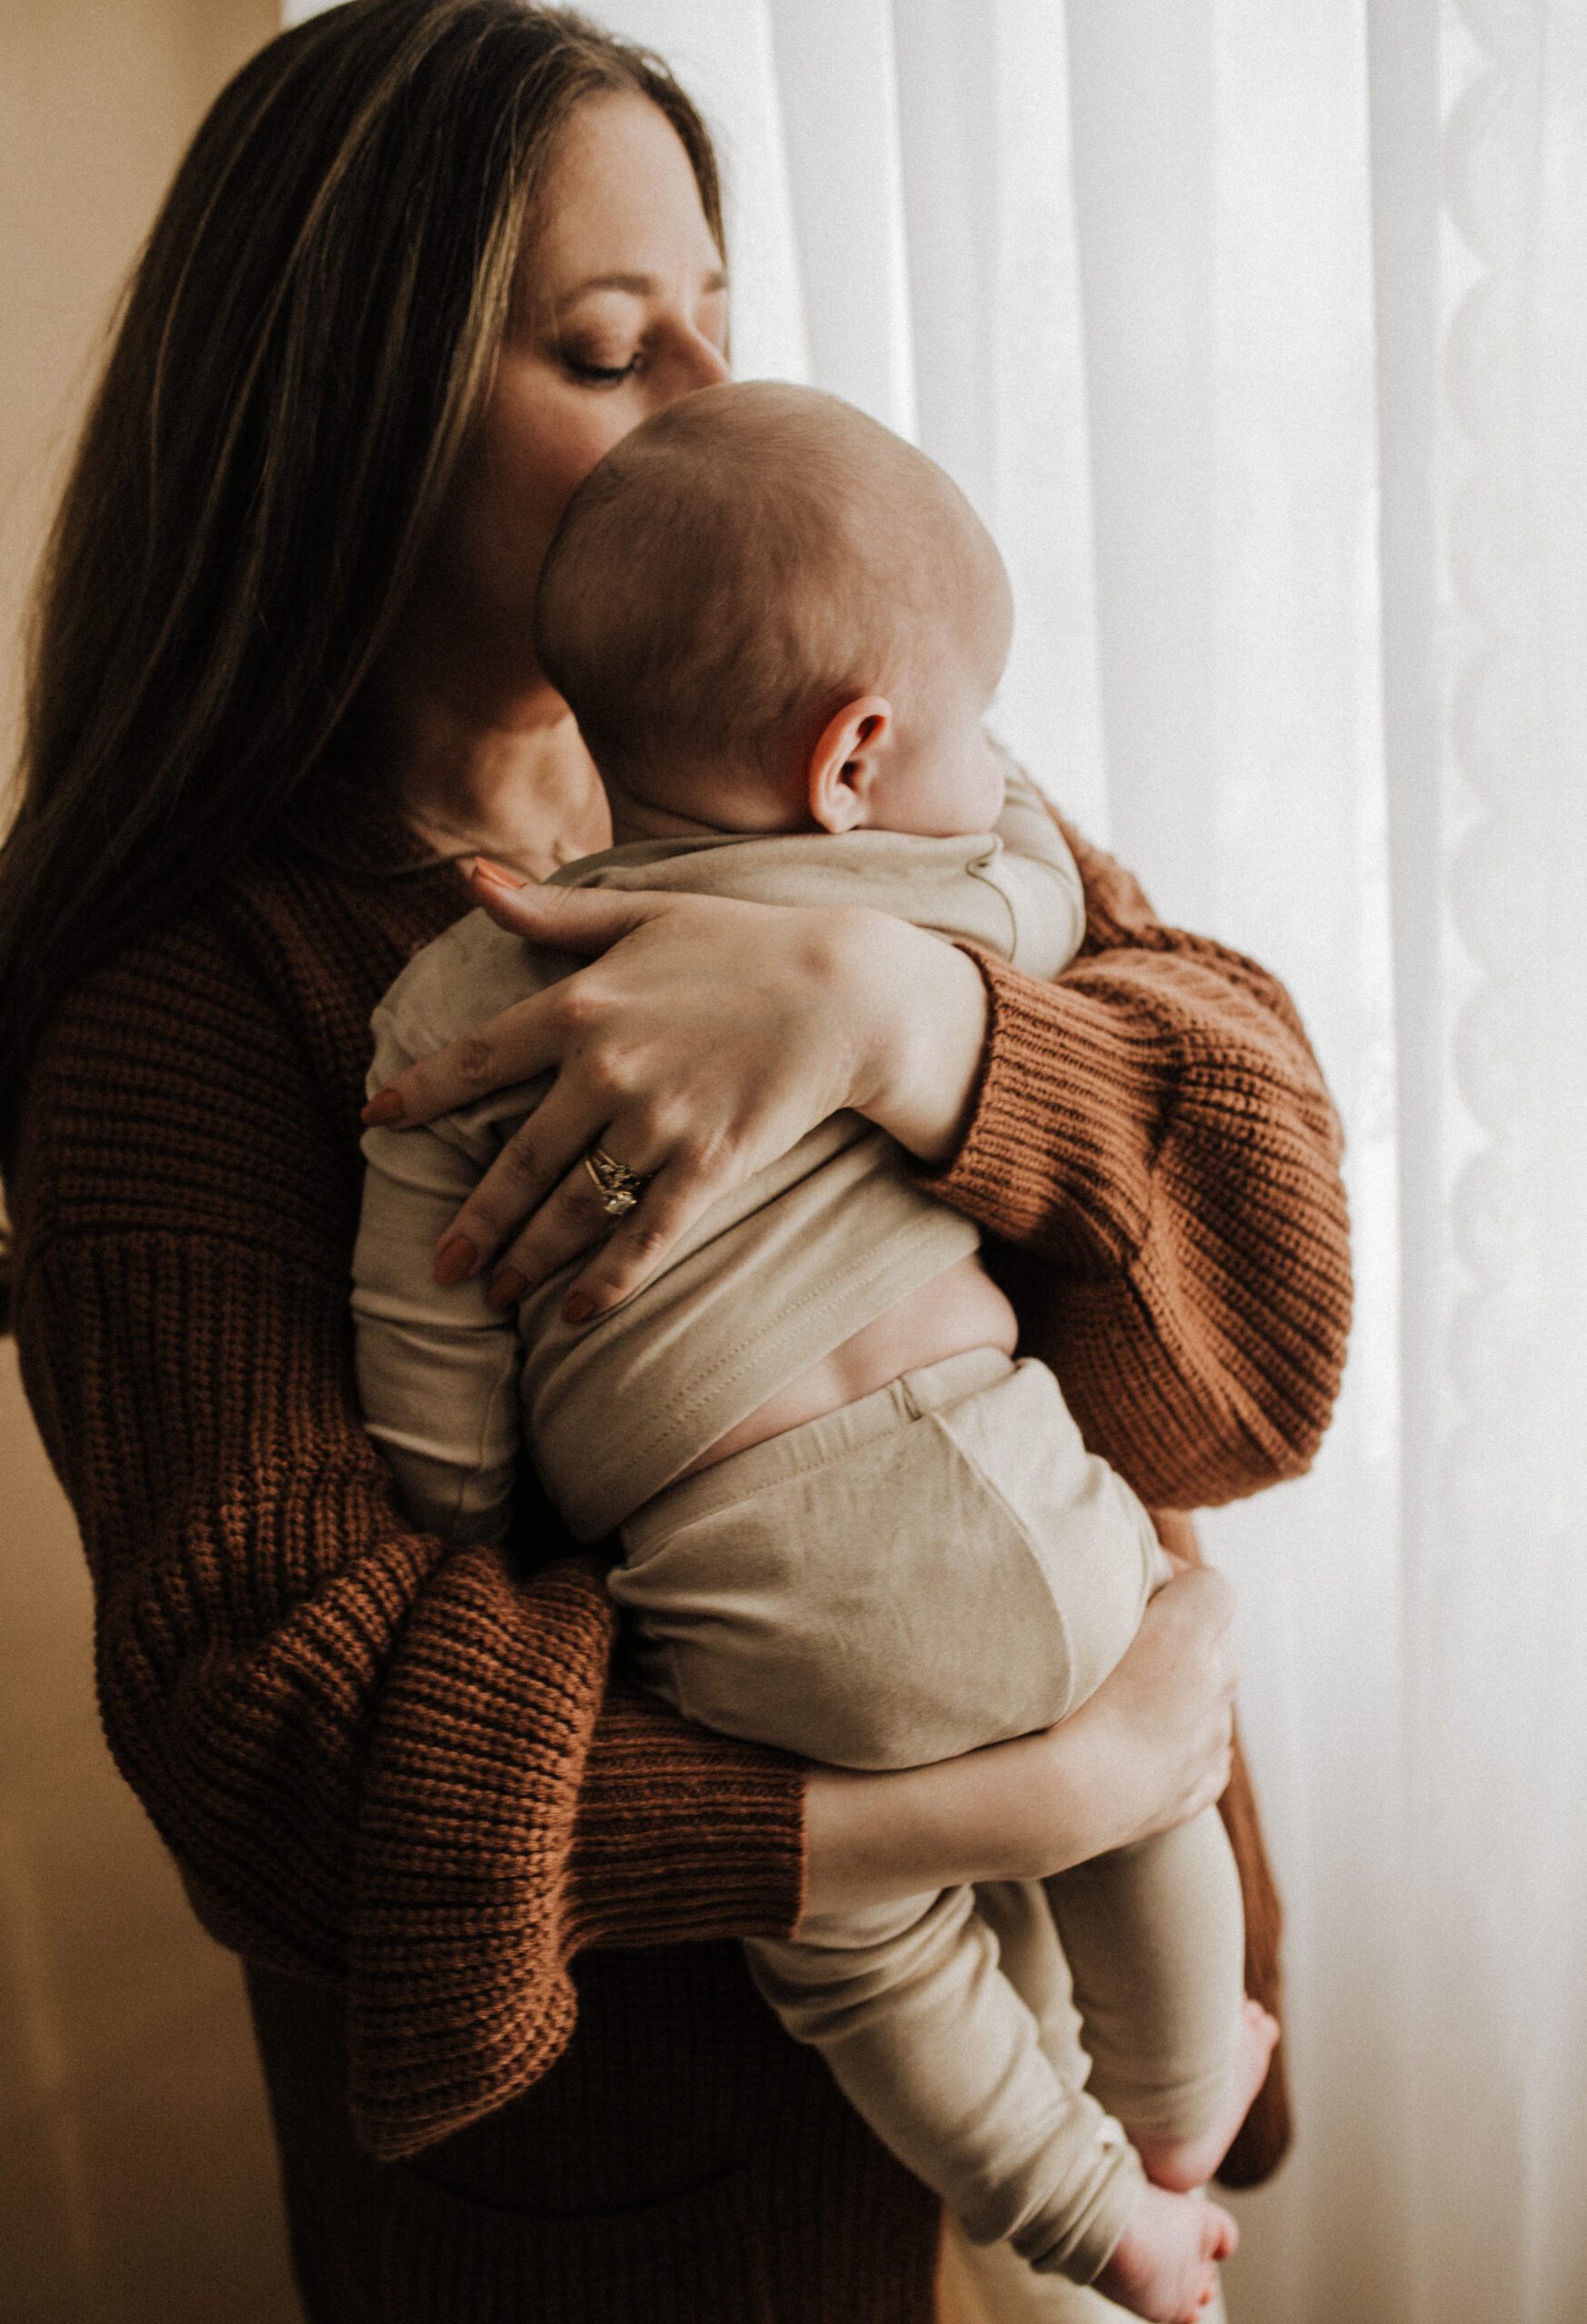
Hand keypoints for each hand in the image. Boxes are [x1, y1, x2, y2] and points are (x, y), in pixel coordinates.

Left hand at [363, 862, 988, 1319]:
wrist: (848, 992)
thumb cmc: (742, 945)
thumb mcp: (641, 911)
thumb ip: (551, 912)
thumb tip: (468, 878)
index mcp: (581, 1004)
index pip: (478, 1059)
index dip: (421, 1093)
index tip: (376, 1124)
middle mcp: (607, 1069)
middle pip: (518, 1162)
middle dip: (473, 1222)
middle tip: (439, 1266)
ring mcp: (658, 1124)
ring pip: (572, 1208)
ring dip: (526, 1260)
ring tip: (493, 1294)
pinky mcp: (710, 1165)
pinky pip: (646, 1235)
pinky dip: (609, 1280)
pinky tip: (577, 1313)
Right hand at [800, 1567, 1235, 1920]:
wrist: (1058, 1801)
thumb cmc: (1049, 1694)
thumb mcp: (1065, 1606)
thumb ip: (1092, 1565)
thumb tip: (1088, 1525)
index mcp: (1195, 1631)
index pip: (1208, 1581)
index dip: (1169, 1577)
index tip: (1127, 1582)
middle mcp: (1219, 1681)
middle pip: (1209, 1638)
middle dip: (1173, 1633)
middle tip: (1114, 1640)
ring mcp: (1213, 1740)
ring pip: (1206, 1697)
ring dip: (1175, 1690)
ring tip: (1116, 1697)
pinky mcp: (1201, 1788)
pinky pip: (1199, 1752)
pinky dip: (1174, 1744)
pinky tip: (1131, 1745)